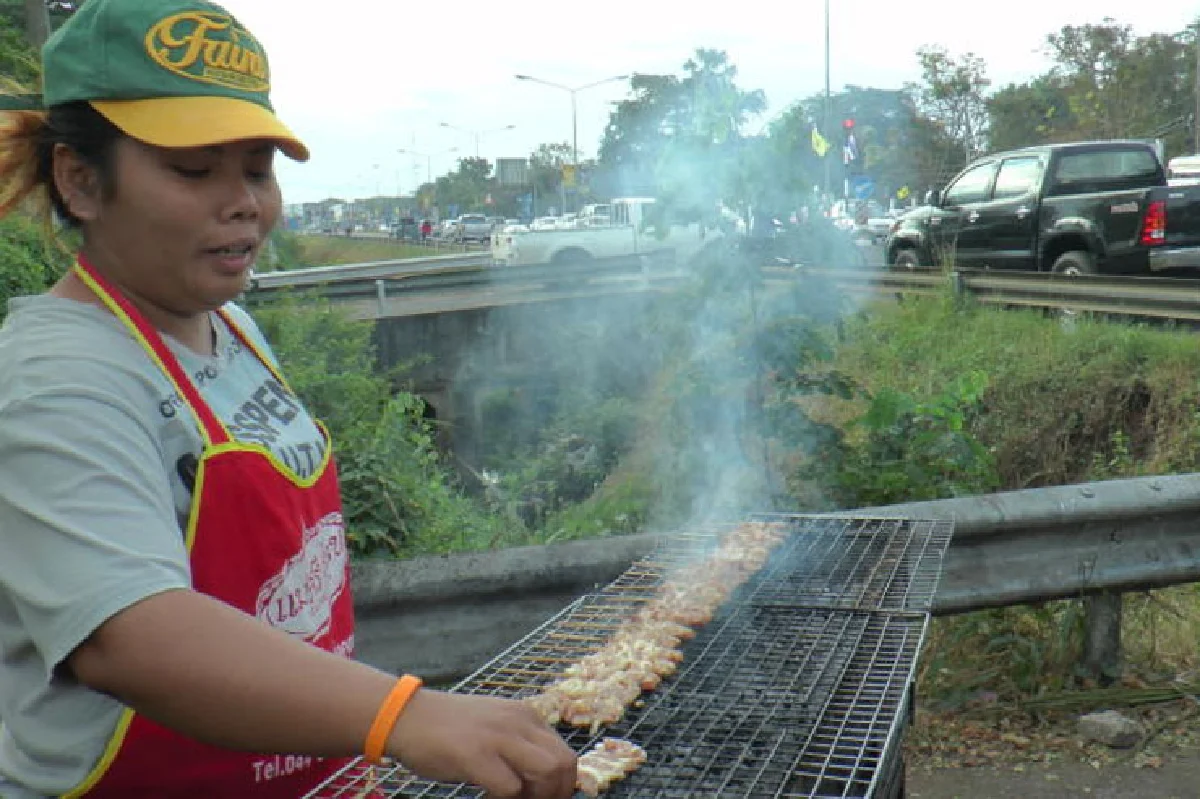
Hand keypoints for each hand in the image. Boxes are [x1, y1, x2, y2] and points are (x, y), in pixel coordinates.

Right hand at [388, 688, 576, 798]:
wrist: (407, 716)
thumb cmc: (448, 727)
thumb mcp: (494, 725)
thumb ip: (519, 743)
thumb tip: (543, 778)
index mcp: (526, 716)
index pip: (565, 753)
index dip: (562, 784)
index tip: (545, 797)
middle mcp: (519, 722)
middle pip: (564, 764)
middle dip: (557, 793)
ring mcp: (499, 737)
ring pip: (547, 772)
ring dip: (537, 797)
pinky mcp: (476, 755)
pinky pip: (510, 788)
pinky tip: (489, 797)